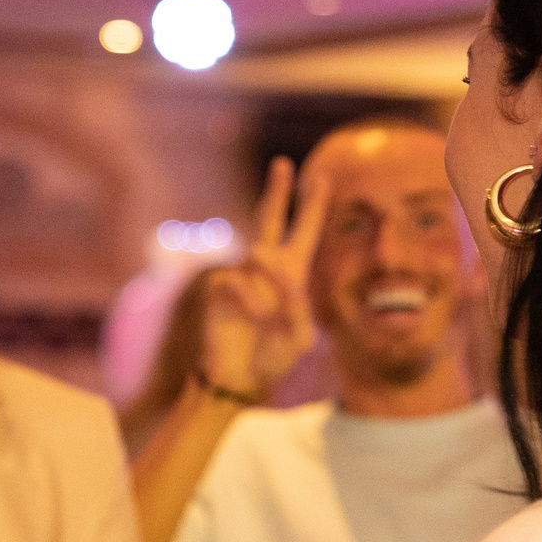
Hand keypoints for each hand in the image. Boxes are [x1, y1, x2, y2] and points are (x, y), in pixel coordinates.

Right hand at [197, 157, 327, 397]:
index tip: (322, 178)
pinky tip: (248, 320)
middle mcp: (266, 268)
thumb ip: (294, 300)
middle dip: (278, 191)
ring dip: (269, 287)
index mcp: (293, 274)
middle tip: (282, 164)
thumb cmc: (272, 357)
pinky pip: (237, 280)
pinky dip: (248, 301)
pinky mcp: (220, 285)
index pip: (305, 232)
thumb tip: (262, 264)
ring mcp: (241, 274)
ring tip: (266, 319)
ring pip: (257, 256)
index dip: (313, 206)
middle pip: (271, 219)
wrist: (239, 377)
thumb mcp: (300, 335)